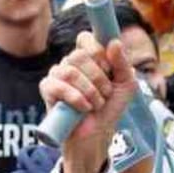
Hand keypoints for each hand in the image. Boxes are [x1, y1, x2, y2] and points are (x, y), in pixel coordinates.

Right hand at [39, 31, 137, 172]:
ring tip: (96, 104)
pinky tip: (83, 108)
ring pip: (70, 71)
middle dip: (98, 78)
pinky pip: (57, 85)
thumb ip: (123, 63)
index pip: (85, 39)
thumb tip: (114, 42)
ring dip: (89, 91)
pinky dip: (76, 98)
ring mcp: (57, 74)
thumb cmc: (110, 108)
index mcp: (88, 57)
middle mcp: (70, 62)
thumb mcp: (126, 85)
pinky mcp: (47, 89)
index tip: (109, 69)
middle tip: (105, 94)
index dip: (98, 52)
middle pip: (79, 55)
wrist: (98, 134)